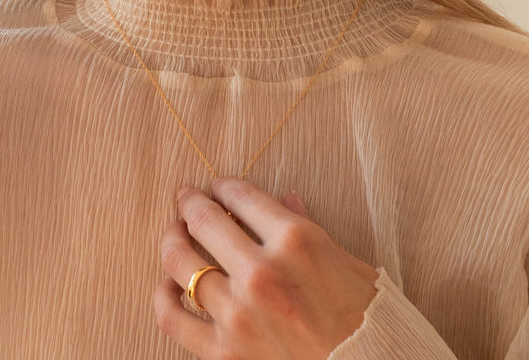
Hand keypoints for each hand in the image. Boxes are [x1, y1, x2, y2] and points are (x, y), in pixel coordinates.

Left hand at [154, 178, 378, 358]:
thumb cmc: (365, 316)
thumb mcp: (344, 259)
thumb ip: (305, 225)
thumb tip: (285, 198)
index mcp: (294, 239)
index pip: (240, 195)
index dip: (222, 185)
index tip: (217, 186)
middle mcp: (261, 271)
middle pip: (204, 220)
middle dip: (190, 202)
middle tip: (185, 197)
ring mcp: (239, 312)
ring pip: (181, 262)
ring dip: (171, 239)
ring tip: (173, 233)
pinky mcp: (225, 351)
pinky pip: (173, 316)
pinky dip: (163, 295)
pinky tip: (168, 283)